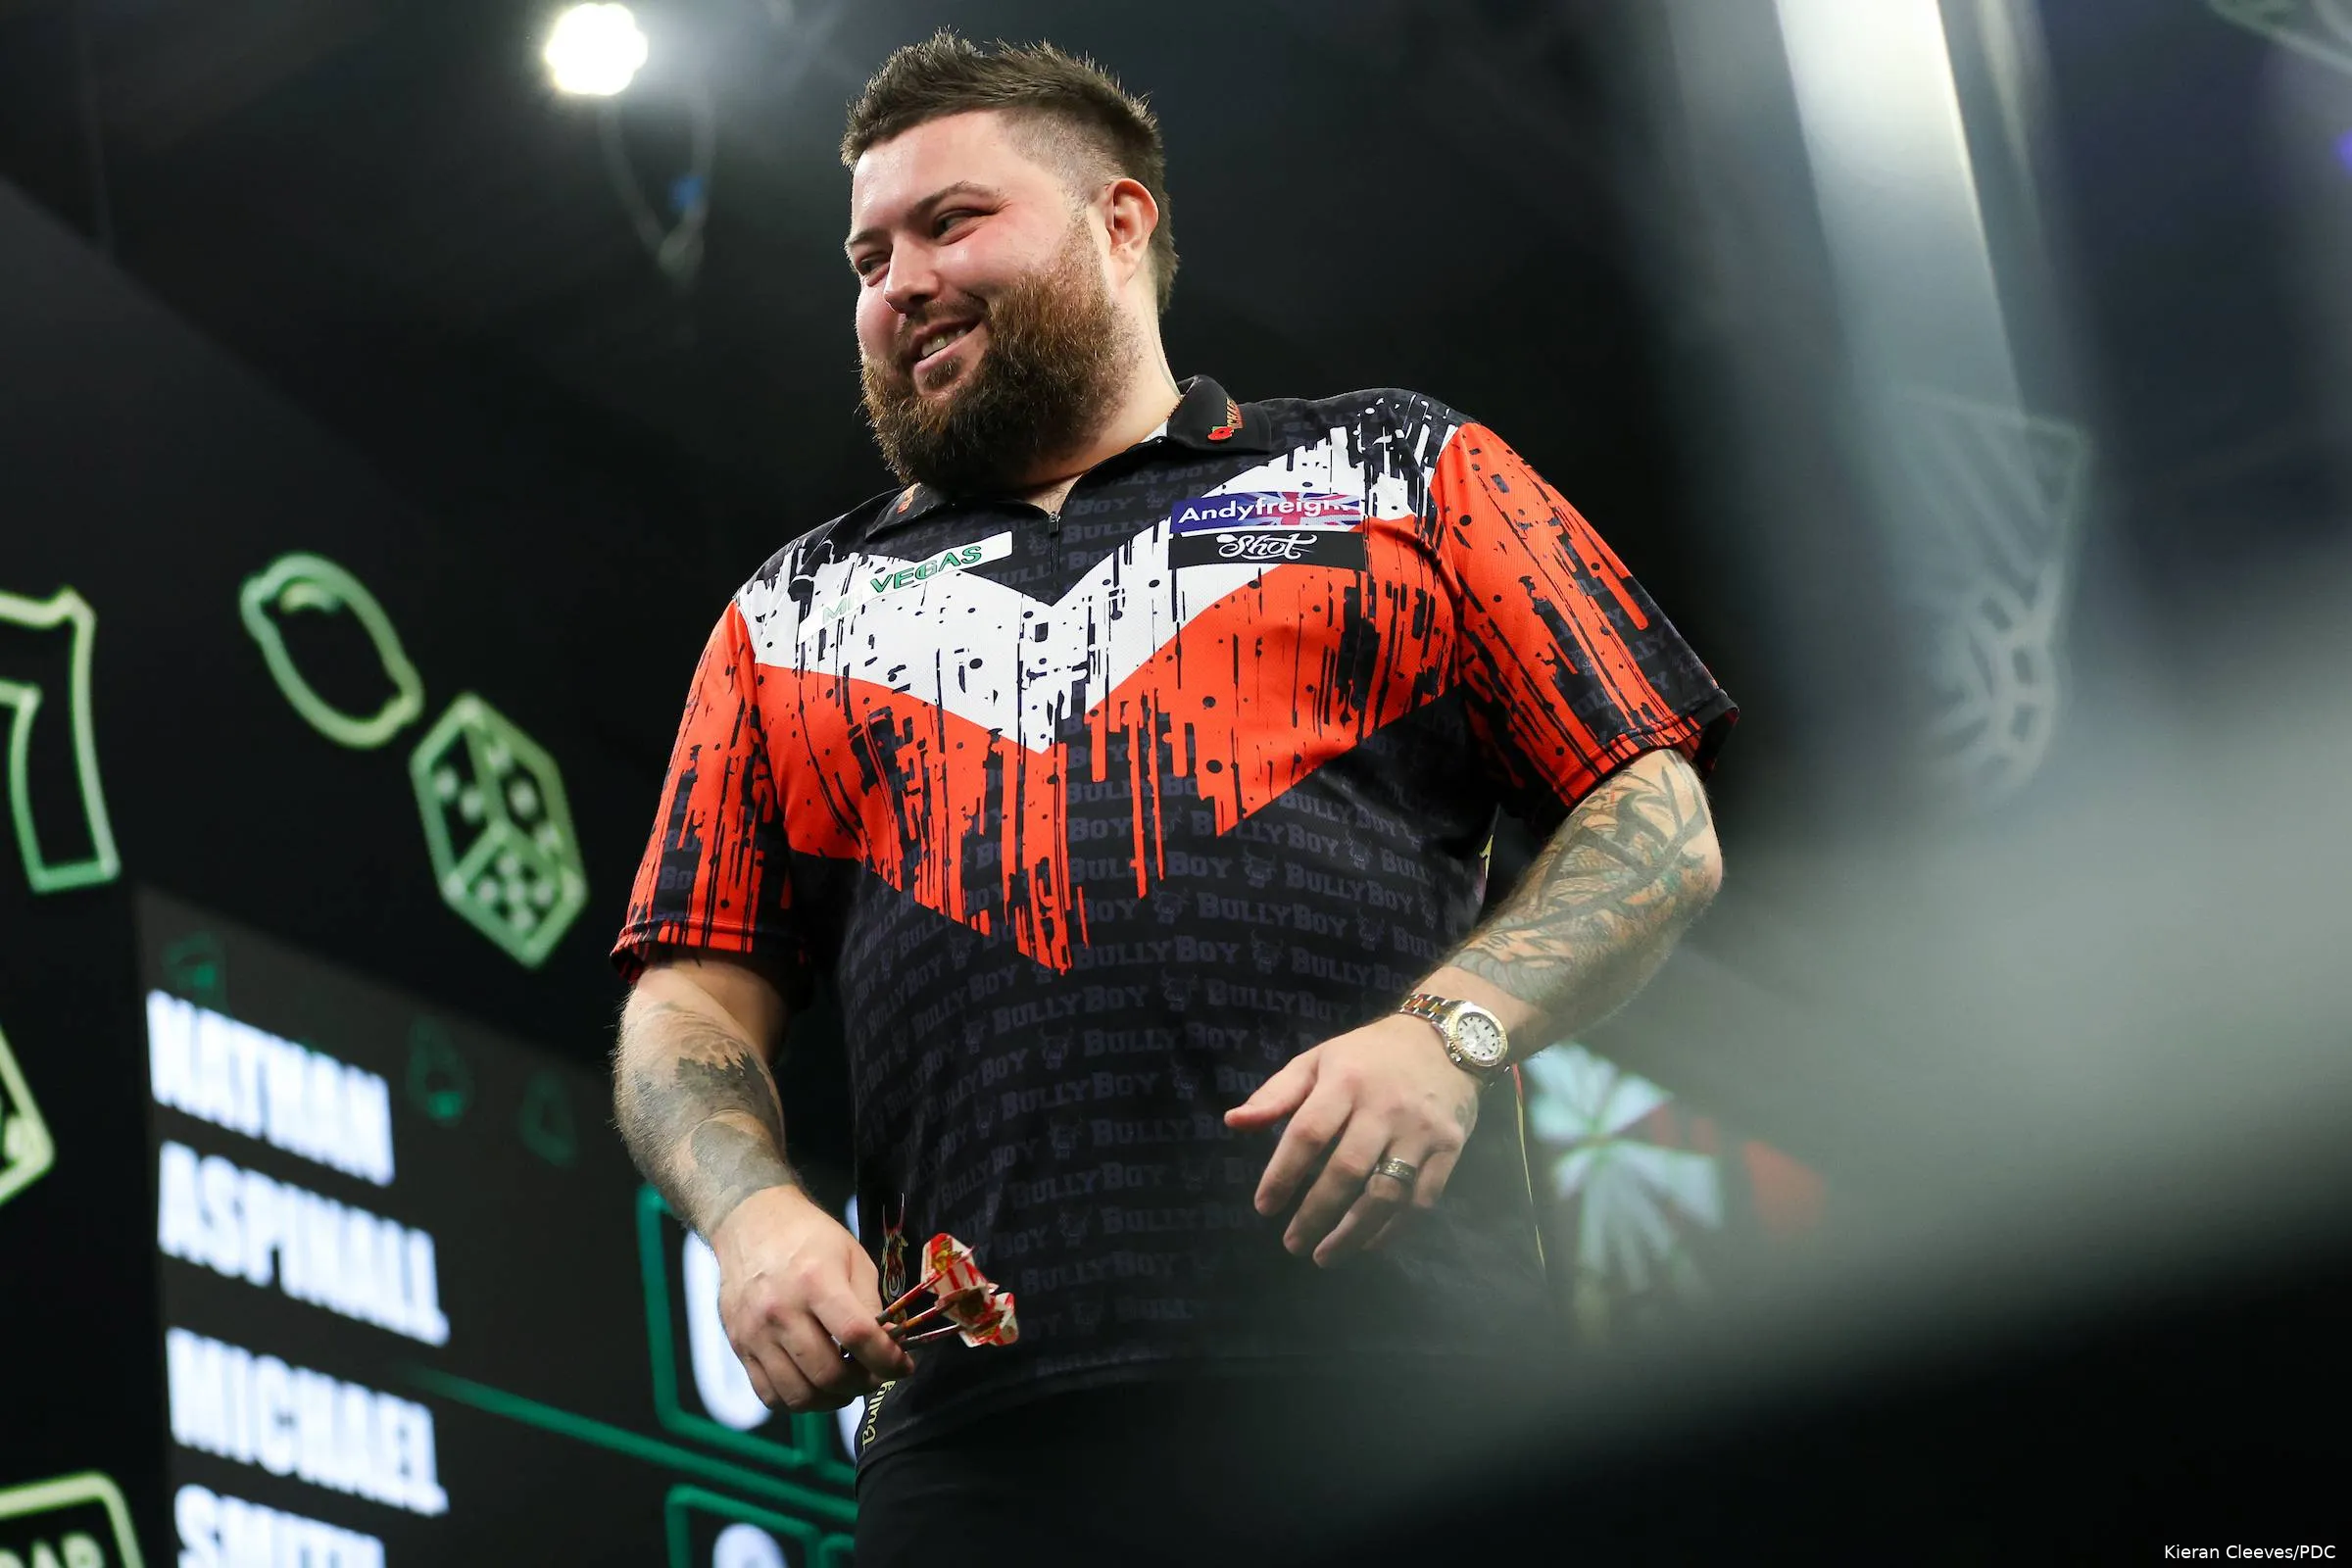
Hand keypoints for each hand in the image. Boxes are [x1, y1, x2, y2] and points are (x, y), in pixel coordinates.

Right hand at [709, 1184, 914, 1411]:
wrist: (751, 1223)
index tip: (902, 1367)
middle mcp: (781, 1310)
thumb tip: (889, 1345)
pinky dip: (798, 1402)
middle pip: (828, 1373)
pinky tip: (814, 1386)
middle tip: (874, 1376)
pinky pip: (769, 1395)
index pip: (857, 1336)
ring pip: (799, 1394)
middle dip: (862, 1384)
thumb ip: (870, 1303)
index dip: (887, 1360)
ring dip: (832, 1400)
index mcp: (816, 1281)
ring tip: (846, 1385)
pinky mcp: (739, 1346)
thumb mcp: (852, 1257)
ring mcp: (755, 1333)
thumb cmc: (807, 1237)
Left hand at [1224, 1014, 1479, 1266]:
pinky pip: (1423, 1198)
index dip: (1282, 1174)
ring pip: (1386, 1192)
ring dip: (1353, 1232)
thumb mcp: (1317, 1060)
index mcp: (1345, 1081)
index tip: (1264, 1208)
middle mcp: (1384, 1106)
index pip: (1308, 1133)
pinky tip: (1369, 1242)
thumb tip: (1233, 1122)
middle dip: (1315, 1214)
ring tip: (1325, 1256)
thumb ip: (1275, 1095)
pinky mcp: (1451, 1147)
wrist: (1446, 1038)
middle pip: (1346, 1170)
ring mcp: (1421, 1129)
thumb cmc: (1368, 1055)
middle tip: (1292, 1244)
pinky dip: (1394, 1228)